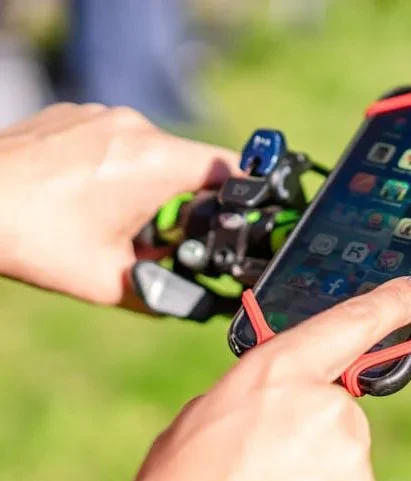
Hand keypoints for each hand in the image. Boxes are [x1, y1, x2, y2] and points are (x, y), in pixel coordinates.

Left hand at [0, 103, 237, 304]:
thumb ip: (166, 292)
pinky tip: (83, 193)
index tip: (239, 217)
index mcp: (155, 163)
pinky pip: (116, 139)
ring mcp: (102, 114)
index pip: (229, 168)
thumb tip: (197, 305)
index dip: (242, 195)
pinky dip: (114, 165)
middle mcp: (135, 127)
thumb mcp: (112, 281)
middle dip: (183, 200)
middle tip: (159, 234)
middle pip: (189, 162)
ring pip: (152, 150)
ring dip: (148, 182)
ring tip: (109, 215)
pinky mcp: (75, 113)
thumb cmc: (34, 239)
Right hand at [118, 274, 410, 480]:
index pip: (350, 322)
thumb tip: (274, 411)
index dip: (392, 301)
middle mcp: (326, 408)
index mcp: (278, 374)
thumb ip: (252, 401)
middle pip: (334, 412)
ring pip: (340, 462)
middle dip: (305, 437)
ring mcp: (351, 459)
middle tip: (261, 473)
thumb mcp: (197, 425)